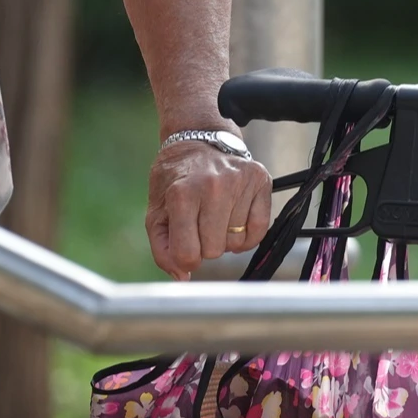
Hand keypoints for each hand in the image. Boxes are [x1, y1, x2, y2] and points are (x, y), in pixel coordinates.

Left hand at [145, 141, 272, 279]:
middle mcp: (213, 187)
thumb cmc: (174, 180)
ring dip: (225, 238)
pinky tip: (235, 222)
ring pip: (237, 243)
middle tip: (199, 226)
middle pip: (214, 251)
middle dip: (205, 246)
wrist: (199, 141)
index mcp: (181, 194)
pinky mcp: (261, 181)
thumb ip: (163, 248)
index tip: (184, 249)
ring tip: (216, 217)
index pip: (188, 253)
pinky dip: (247, 236)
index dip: (184, 259)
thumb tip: (183, 276)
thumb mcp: (156, 212)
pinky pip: (259, 231)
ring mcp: (240, 182)